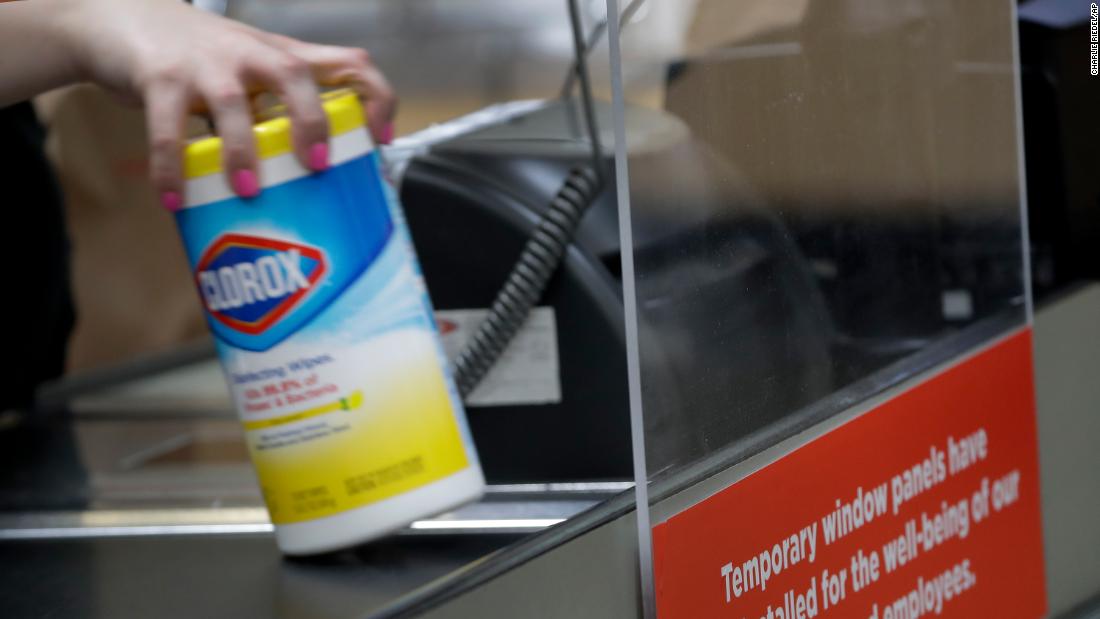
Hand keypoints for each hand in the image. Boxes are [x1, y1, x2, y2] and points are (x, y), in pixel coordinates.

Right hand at [54, 0, 395, 208]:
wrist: (123, 18)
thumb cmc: (199, 58)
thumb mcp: (249, 76)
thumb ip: (274, 114)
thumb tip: (307, 183)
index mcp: (282, 56)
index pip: (348, 62)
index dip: (374, 97)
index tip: (379, 139)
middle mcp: (250, 53)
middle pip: (295, 74)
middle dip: (311, 121)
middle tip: (315, 165)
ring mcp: (205, 62)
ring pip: (232, 100)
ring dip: (243, 150)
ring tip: (248, 191)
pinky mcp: (160, 76)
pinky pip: (168, 127)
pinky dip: (171, 166)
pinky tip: (174, 197)